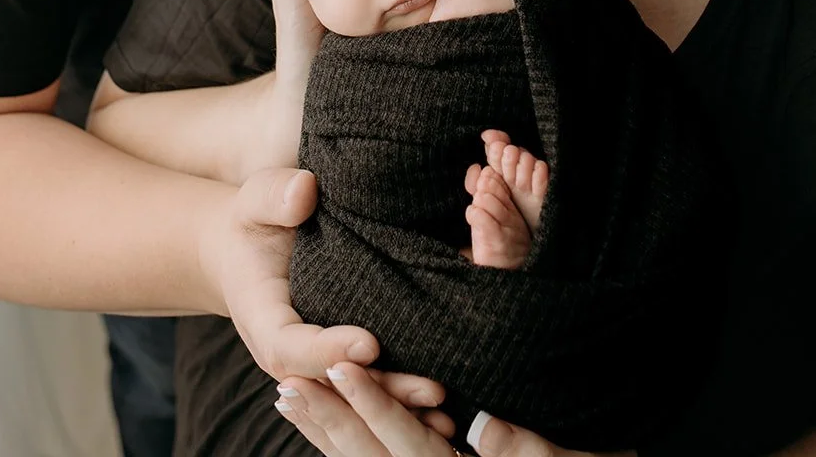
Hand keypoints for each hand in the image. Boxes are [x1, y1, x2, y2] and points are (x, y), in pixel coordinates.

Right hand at [197, 165, 441, 411]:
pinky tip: (446, 397)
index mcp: (264, 319)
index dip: (328, 350)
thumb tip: (304, 192)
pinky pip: (372, 378)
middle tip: (430, 386)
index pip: (290, 346)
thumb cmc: (259, 222)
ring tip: (447, 397)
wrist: (257, 246)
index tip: (370, 343)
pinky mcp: (344, 352)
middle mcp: (293, 351)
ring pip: (358, 390)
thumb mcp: (255, 200)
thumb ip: (274, 196)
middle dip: (380, 388)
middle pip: (334, 383)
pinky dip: (405, 390)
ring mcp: (320, 358)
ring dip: (401, 397)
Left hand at [274, 360, 626, 456]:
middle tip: (286, 385)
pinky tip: (328, 430)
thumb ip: (529, 451)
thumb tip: (482, 428)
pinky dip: (348, 451)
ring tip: (291, 398)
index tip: (339, 366)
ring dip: (328, 437)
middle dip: (329, 424)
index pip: (412, 448)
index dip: (375, 406)